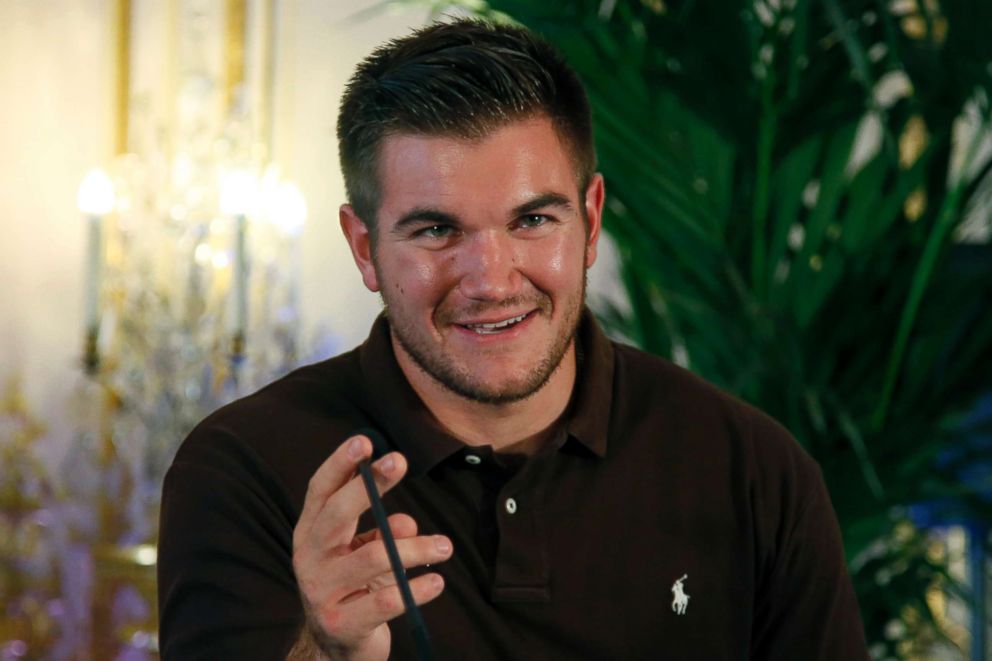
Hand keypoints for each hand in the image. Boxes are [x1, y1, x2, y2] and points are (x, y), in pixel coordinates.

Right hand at [292, 435, 451, 659]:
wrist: (336, 647)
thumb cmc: (353, 585)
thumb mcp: (363, 552)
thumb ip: (381, 532)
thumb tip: (406, 522)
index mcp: (310, 533)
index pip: (320, 491)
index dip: (339, 464)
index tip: (366, 440)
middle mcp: (309, 558)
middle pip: (337, 514)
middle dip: (370, 485)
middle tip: (401, 461)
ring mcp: (322, 592)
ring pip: (374, 558)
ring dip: (416, 548)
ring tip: (445, 546)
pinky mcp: (342, 624)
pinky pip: (387, 600)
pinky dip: (417, 589)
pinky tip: (436, 581)